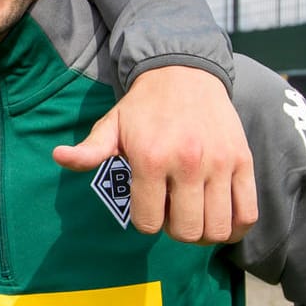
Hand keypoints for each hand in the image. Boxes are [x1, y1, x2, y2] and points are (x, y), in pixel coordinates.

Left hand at [53, 65, 256, 243]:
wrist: (185, 73)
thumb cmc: (143, 107)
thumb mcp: (112, 125)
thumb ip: (89, 150)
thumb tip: (58, 156)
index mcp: (151, 159)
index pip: (148, 223)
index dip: (146, 222)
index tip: (148, 207)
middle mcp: (188, 163)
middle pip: (185, 231)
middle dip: (175, 231)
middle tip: (172, 213)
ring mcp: (219, 163)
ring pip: (217, 229)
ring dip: (204, 233)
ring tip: (196, 217)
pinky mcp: (243, 161)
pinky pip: (247, 214)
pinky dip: (236, 228)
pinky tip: (222, 222)